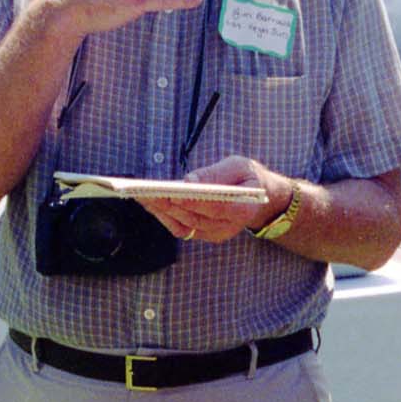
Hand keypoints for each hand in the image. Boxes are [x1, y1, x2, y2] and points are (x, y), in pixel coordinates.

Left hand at [143, 155, 289, 244]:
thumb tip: (188, 180)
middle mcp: (228, 227)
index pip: (216, 208)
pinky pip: (181, 229)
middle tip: (145, 191)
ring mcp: (215, 234)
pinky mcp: (204, 235)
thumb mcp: (239, 166)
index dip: (193, 201)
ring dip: (160, 211)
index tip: (171, 192)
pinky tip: (150, 204)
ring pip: (183, 225)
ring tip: (140, 195)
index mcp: (243, 209)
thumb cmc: (247, 177)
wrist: (259, 198)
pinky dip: (164, 216)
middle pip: (194, 217)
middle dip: (168, 204)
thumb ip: (217, 173)